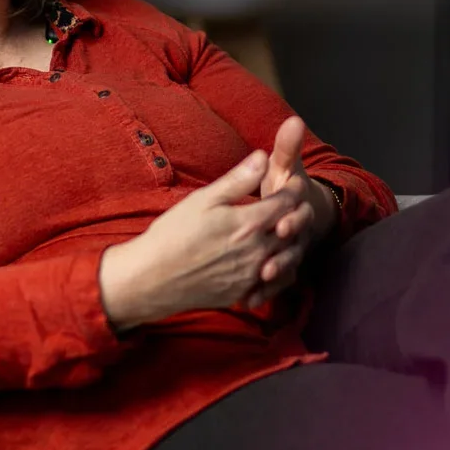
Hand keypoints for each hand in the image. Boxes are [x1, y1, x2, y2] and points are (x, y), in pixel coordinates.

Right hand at [98, 152, 297, 330]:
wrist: (151, 279)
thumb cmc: (172, 235)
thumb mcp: (203, 200)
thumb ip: (238, 180)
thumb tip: (263, 157)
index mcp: (249, 224)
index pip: (287, 202)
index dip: (294, 189)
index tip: (294, 182)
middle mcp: (257, 251)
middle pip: (293, 229)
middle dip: (298, 214)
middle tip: (294, 204)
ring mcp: (252, 275)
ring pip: (287, 256)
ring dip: (290, 241)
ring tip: (283, 229)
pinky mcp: (243, 293)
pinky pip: (272, 281)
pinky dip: (276, 267)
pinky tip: (267, 257)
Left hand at [246, 115, 335, 309]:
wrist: (293, 215)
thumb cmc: (284, 187)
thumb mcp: (284, 167)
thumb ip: (286, 149)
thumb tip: (294, 120)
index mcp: (295, 205)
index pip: (297, 210)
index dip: (290, 216)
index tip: (279, 221)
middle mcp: (294, 231)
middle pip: (292, 243)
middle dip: (282, 251)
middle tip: (267, 261)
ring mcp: (288, 253)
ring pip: (285, 267)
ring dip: (275, 275)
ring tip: (259, 279)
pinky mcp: (279, 271)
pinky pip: (275, 287)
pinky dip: (263, 294)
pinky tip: (248, 301)